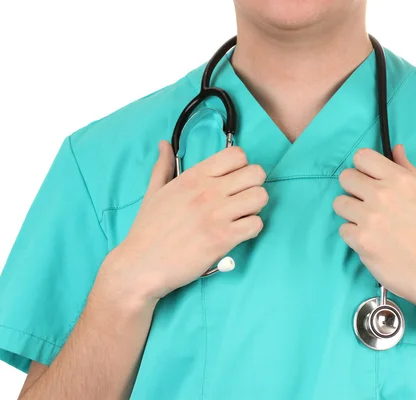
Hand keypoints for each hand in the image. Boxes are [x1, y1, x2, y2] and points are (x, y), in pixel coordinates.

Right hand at [95, 140, 267, 304]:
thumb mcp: (154, 192)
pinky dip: (252, 229)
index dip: (241, 166)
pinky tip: (239, 233)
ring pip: (261, 197)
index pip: (236, 155)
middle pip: (256, 173)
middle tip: (242, 199)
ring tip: (242, 216)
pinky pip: (256, 224)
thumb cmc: (147, 231)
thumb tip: (163, 145)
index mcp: (193, 177)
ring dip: (256, 207)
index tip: (233, 180)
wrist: (140, 266)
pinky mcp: (223, 238)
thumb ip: (163, 167)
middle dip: (254, 185)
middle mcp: (208, 191)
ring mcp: (217, 214)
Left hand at [333, 145, 415, 309]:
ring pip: (339, 203)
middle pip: (345, 177)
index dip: (363, 168)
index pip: (362, 157)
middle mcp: (382, 194)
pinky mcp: (360, 240)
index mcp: (400, 180)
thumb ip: (409, 170)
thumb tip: (396, 149)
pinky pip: (343, 229)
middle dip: (353, 189)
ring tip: (368, 223)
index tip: (369, 180)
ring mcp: (369, 217)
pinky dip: (353, 235)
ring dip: (350, 212)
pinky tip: (370, 241)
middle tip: (367, 203)